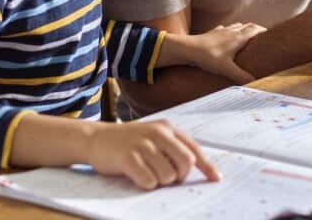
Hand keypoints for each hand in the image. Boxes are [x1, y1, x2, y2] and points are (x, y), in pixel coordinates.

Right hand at [86, 120, 219, 188]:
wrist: (95, 138)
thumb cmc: (128, 142)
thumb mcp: (153, 137)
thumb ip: (173, 148)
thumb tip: (196, 169)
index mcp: (167, 127)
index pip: (194, 149)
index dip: (207, 166)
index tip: (216, 179)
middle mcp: (158, 133)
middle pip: (186, 163)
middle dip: (179, 176)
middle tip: (167, 177)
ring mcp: (142, 144)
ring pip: (168, 175)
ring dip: (160, 181)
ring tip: (148, 173)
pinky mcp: (128, 157)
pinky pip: (149, 181)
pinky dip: (146, 184)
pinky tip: (137, 176)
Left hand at [178, 23, 265, 83]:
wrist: (187, 48)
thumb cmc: (207, 57)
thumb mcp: (226, 69)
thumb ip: (241, 76)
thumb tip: (255, 83)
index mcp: (238, 38)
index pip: (256, 30)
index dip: (265, 31)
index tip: (273, 36)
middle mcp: (231, 31)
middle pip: (248, 26)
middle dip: (257, 30)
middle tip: (263, 37)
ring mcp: (221, 31)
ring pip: (237, 25)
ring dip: (244, 29)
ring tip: (248, 37)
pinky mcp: (212, 33)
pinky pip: (225, 29)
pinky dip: (230, 31)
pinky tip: (227, 36)